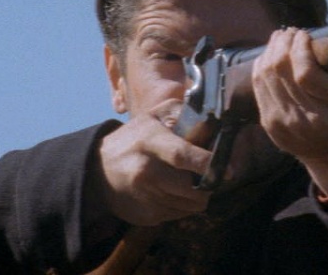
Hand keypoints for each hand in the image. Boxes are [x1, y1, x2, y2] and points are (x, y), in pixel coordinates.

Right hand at [93, 101, 212, 225]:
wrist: (98, 170)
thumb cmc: (134, 138)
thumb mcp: (153, 116)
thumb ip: (180, 112)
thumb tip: (210, 117)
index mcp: (149, 141)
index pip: (181, 155)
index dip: (207, 163)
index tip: (229, 169)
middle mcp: (145, 170)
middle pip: (191, 188)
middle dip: (208, 184)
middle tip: (210, 175)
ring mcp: (144, 196)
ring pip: (191, 205)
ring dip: (197, 195)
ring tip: (188, 181)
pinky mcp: (146, 215)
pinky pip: (180, 214)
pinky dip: (183, 205)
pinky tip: (172, 191)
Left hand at [252, 28, 327, 193]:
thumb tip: (321, 38)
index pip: (306, 73)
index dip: (300, 48)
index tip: (304, 34)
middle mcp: (308, 118)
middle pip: (281, 70)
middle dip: (284, 43)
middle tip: (291, 32)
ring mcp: (284, 122)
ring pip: (265, 74)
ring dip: (271, 49)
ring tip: (281, 39)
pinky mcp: (268, 122)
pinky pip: (258, 84)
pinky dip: (262, 63)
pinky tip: (271, 55)